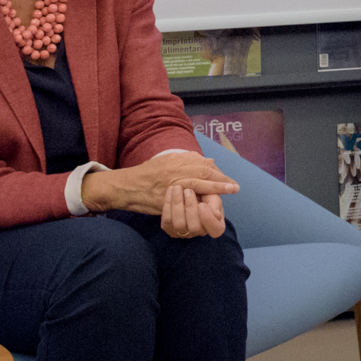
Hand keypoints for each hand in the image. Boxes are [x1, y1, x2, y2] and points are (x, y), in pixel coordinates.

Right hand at [81, 153, 237, 215]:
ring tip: (232, 190)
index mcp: (176, 159)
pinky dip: (202, 197)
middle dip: (221, 178)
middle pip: (204, 171)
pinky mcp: (167, 195)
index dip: (216, 171)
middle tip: (234, 186)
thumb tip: (208, 160)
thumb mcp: (165, 161)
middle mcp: (175, 168)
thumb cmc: (145, 174)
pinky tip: (212, 201)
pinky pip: (187, 196)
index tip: (225, 178)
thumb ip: (186, 160)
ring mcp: (171, 181)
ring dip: (218, 186)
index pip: (202, 163)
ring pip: (200, 182)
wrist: (125, 186)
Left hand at [161, 183, 227, 238]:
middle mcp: (200, 232)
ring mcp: (185, 233)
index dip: (208, 219)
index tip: (202, 205)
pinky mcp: (170, 229)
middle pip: (195, 227)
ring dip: (177, 204)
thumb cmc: (204, 193)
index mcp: (216, 225)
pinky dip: (168, 204)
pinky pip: (167, 220)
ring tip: (177, 187)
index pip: (216, 230)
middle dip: (190, 207)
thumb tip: (217, 215)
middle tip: (188, 190)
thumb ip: (216, 202)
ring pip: (179, 224)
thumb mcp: (213, 194)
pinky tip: (171, 191)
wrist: (188, 191)